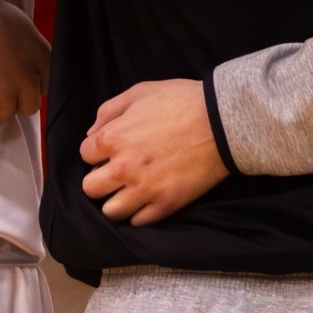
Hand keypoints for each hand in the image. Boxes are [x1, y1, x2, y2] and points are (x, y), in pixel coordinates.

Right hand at [0, 0, 46, 121]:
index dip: (29, 85)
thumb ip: (31, 55)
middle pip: (28, 106)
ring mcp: (7, 98)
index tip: (15, 78)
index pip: (46, 87)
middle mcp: (30, 84)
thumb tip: (27, 67)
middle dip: (13, 98)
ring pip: (2, 113)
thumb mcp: (24, 31)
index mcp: (45, 63)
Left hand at [80, 79, 227, 224]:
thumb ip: (109, 110)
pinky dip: (142, 212)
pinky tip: (152, 197)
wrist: (227, 119)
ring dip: (118, 200)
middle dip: (102, 178)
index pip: (85, 154)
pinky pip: (140, 221)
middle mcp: (123, 167)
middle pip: (90, 188)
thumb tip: (92, 133)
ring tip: (133, 190)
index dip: (99, 150)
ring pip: (111, 211)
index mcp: (113, 138)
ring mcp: (145, 188)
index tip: (115, 149)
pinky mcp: (167, 203)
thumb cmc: (185, 100)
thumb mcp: (143, 91)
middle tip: (121, 171)